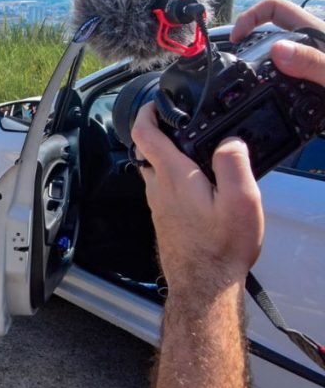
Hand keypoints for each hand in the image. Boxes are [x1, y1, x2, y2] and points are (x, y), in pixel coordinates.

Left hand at [131, 103, 262, 292]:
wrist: (205, 285)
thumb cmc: (221, 247)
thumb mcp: (241, 200)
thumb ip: (233, 163)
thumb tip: (229, 141)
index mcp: (174, 176)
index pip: (145, 134)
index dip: (146, 112)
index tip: (154, 102)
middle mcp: (158, 189)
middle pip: (147, 151)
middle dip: (159, 134)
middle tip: (179, 124)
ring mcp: (158, 205)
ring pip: (154, 171)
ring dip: (167, 157)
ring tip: (194, 151)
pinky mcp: (163, 219)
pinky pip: (163, 190)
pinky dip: (174, 179)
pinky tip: (197, 185)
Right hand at [231, 0, 324, 88]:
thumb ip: (310, 61)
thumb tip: (277, 49)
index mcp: (315, 32)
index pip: (274, 7)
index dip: (249, 17)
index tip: (237, 39)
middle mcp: (309, 41)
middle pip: (269, 28)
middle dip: (247, 41)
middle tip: (234, 62)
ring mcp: (307, 58)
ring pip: (274, 49)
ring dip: (255, 59)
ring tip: (242, 77)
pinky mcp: (306, 76)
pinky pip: (281, 70)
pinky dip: (266, 77)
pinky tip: (263, 90)